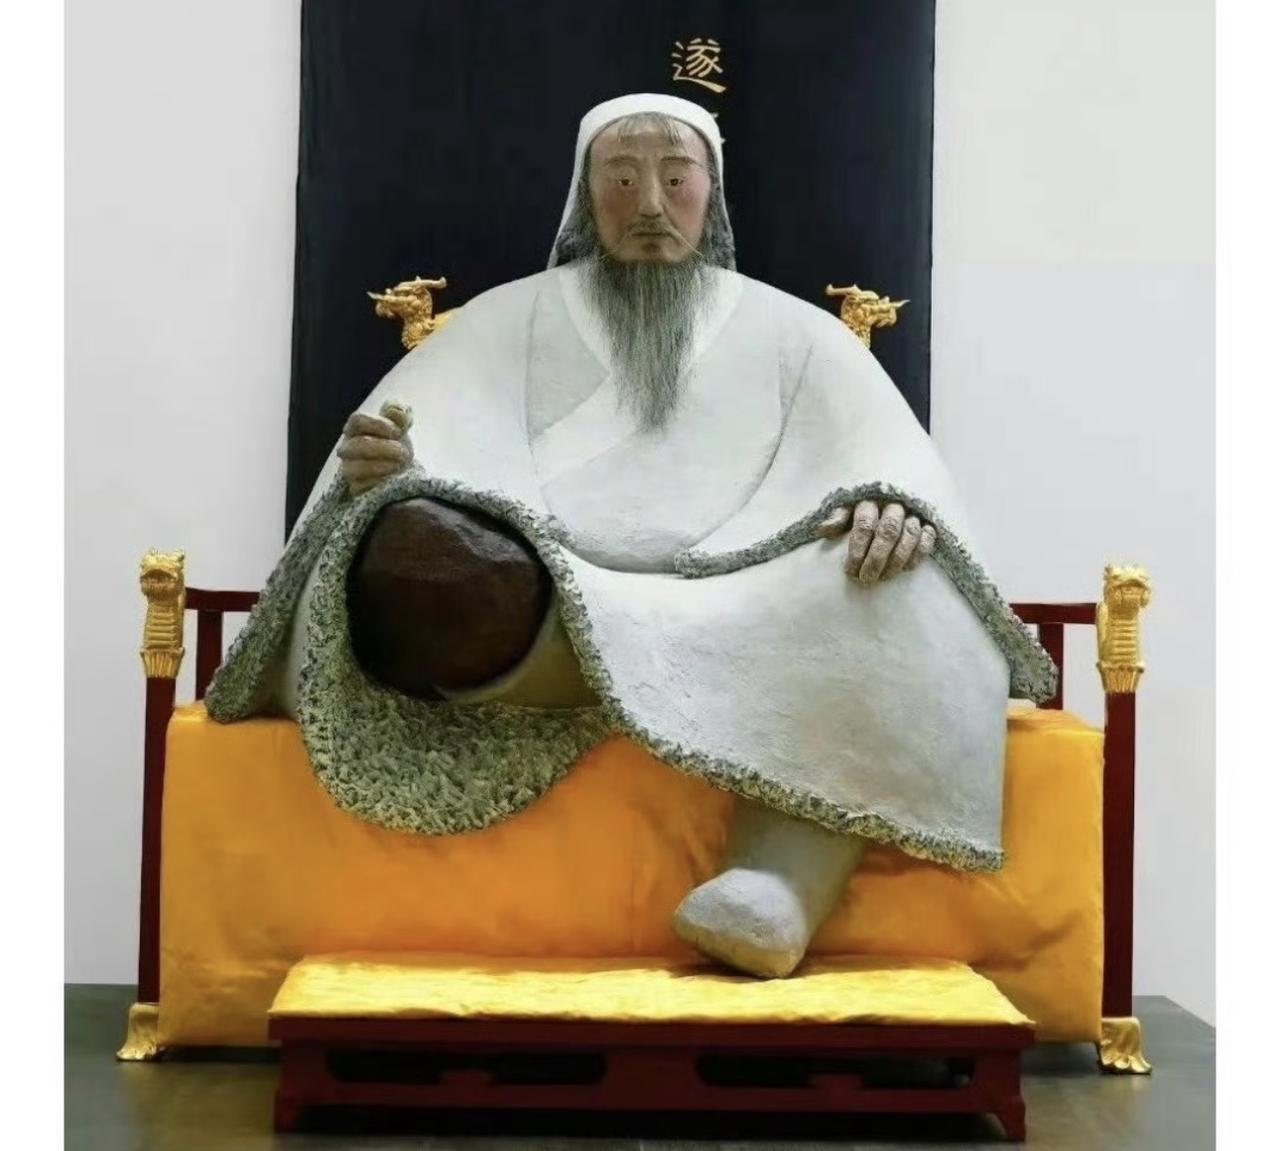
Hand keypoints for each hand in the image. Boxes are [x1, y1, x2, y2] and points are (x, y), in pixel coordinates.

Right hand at [337, 400, 413, 495]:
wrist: (401, 474)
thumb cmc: (395, 447)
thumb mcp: (401, 429)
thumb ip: (400, 415)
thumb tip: (398, 410)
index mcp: (356, 428)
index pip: (357, 420)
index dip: (378, 424)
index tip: (397, 431)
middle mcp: (347, 448)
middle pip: (357, 445)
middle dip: (383, 448)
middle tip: (402, 452)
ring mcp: (348, 469)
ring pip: (354, 468)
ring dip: (380, 466)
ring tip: (398, 466)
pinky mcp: (355, 489)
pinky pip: (360, 487)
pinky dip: (378, 483)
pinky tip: (391, 479)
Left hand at [816, 500, 935, 583]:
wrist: (892, 497)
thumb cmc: (864, 509)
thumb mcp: (848, 509)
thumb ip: (838, 518)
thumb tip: (822, 530)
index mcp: (870, 500)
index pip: (864, 525)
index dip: (857, 549)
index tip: (850, 571)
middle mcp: (893, 504)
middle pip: (887, 531)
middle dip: (876, 558)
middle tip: (866, 579)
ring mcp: (913, 512)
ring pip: (909, 535)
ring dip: (897, 559)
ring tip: (884, 578)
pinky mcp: (928, 521)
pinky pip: (928, 537)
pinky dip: (919, 554)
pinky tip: (907, 569)